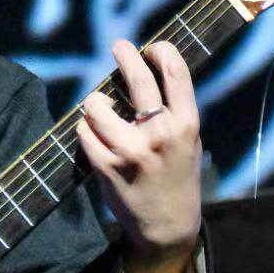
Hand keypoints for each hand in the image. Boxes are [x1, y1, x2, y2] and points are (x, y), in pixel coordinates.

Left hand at [77, 40, 201, 272]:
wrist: (168, 226)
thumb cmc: (177, 177)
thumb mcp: (188, 142)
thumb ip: (173, 111)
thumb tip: (147, 72)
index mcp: (187, 125)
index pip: (176, 74)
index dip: (161, 51)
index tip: (151, 46)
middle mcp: (160, 134)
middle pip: (138, 79)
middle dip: (126, 56)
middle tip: (119, 46)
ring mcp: (132, 149)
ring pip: (98, 105)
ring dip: (95, 102)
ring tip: (100, 108)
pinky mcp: (107, 165)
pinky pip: (85, 131)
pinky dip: (86, 128)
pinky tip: (95, 135)